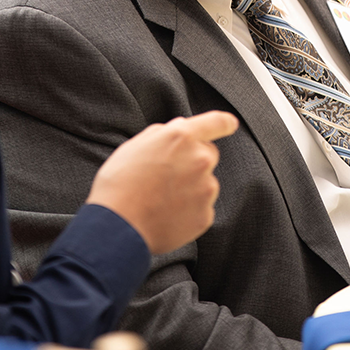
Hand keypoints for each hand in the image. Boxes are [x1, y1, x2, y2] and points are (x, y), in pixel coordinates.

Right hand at [86, 111, 237, 254]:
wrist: (118, 227)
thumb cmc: (119, 185)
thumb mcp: (134, 146)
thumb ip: (162, 134)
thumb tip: (177, 129)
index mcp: (181, 137)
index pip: (214, 122)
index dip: (224, 122)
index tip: (231, 124)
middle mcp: (200, 160)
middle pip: (208, 154)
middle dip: (193, 161)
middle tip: (167, 175)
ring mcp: (206, 189)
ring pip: (205, 183)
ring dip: (190, 188)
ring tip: (160, 199)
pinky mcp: (206, 215)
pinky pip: (201, 208)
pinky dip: (188, 211)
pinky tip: (166, 215)